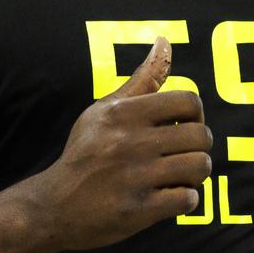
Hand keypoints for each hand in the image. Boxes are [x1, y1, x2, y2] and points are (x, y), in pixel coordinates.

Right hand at [28, 36, 212, 250]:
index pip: (189, 100)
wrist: (52, 207)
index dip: (196, 115)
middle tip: (182, 156)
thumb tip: (165, 42)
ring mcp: (134, 177)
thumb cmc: (84, 154)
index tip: (183, 127)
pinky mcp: (138, 210)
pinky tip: (168, 198)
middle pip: (201, 136)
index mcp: (123, 114)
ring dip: (195, 175)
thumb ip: (141, 80)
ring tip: (178, 177)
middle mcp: (128, 142)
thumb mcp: (103, 112)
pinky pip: (188, 199)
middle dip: (199, 148)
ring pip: (200, 167)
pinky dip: (185, 200)